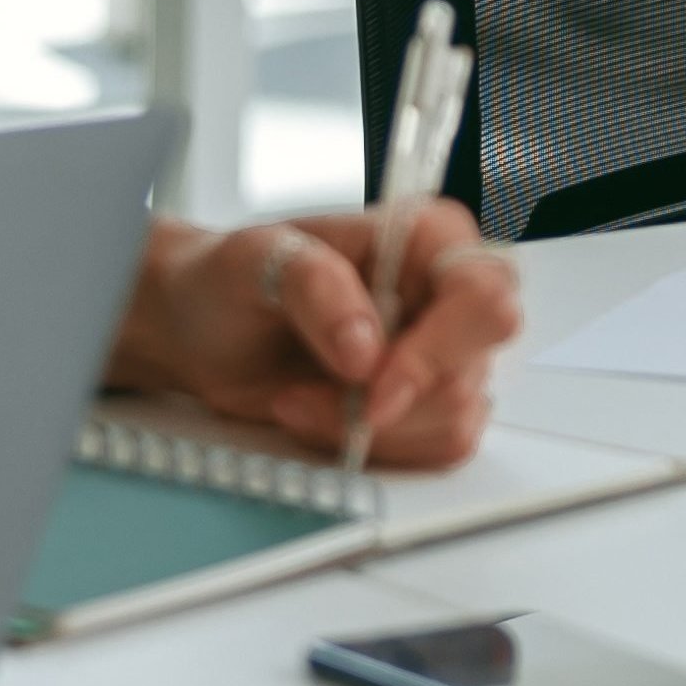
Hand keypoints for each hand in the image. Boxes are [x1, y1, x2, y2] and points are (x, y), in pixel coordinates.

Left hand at [110, 204, 531, 469]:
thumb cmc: (234, 275)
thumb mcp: (258, 258)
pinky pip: (430, 448)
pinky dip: (369, 447)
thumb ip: (316, 287)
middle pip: (470, 371)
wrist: (204, 326)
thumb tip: (366, 349)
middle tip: (311, 397)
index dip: (438, 350)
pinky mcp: (425, 403)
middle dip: (389, 404)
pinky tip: (315, 416)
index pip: (482, 296)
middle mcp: (448, 293)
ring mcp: (443, 353)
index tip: (373, 386)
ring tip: (297, 400)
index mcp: (429, 236)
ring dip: (365, 430)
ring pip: (451, 421)